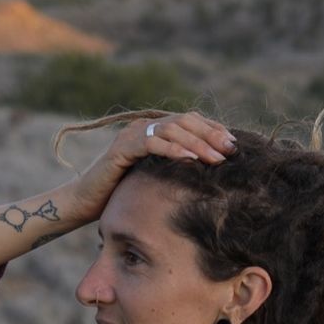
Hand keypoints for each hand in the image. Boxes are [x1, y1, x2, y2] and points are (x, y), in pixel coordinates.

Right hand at [67, 111, 236, 222]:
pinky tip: (189, 159)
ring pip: (170, 129)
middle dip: (211, 134)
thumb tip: (213, 172)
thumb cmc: (125, 194)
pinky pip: (150, 143)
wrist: (88, 202)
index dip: (214, 130)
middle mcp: (144, 126)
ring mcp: (132, 135)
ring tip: (216, 158)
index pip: (191, 121)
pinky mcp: (121, 148)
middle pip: (184, 121)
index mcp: (155, 129)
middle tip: (231, 150)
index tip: (235, 145)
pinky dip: (171, 149)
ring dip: (196, 142)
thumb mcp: (159, 179)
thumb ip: (179, 168)